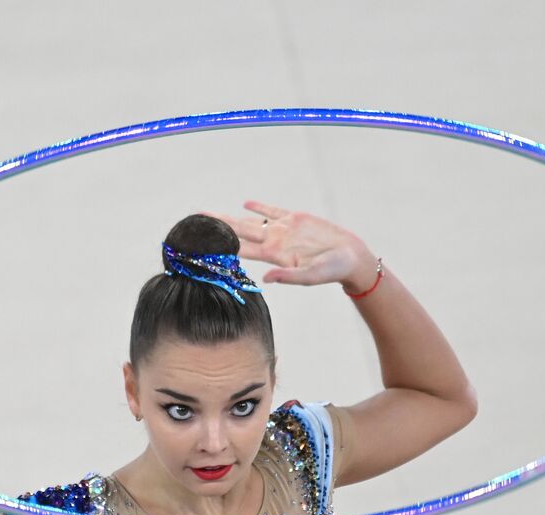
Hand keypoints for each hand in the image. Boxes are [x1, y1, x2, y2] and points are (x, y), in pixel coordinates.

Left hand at [202, 200, 377, 288]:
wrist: (351, 258)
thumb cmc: (332, 270)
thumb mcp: (310, 276)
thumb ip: (288, 277)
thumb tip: (265, 279)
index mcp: (274, 256)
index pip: (241, 250)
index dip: (221, 246)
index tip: (201, 244)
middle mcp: (274, 242)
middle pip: (238, 233)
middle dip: (216, 228)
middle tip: (193, 223)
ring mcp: (283, 230)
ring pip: (251, 222)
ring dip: (230, 218)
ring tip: (209, 214)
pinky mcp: (295, 219)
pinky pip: (273, 211)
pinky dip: (259, 208)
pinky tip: (245, 204)